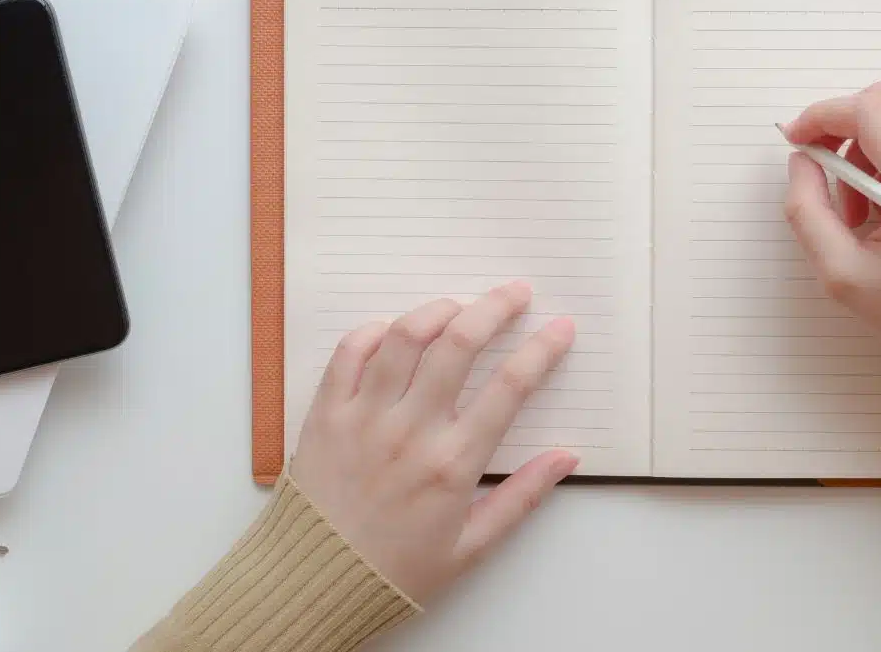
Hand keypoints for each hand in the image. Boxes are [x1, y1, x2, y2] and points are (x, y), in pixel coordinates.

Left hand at [289, 282, 578, 603]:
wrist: (313, 586)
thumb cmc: (394, 572)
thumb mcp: (471, 546)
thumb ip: (522, 497)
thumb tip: (566, 458)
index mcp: (452, 464)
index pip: (510, 387)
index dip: (541, 350)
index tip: (560, 328)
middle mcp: (410, 430)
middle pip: (459, 344)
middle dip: (495, 308)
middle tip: (515, 294)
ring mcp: (364, 417)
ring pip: (405, 337)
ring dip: (438, 310)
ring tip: (458, 306)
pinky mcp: (326, 414)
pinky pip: (349, 353)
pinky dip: (374, 332)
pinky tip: (394, 332)